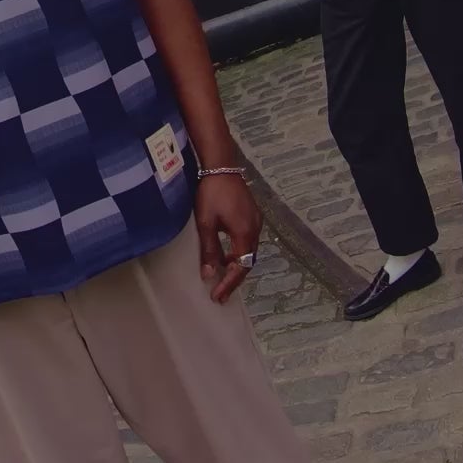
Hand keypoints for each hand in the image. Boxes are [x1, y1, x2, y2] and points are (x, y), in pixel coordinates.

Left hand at [195, 175, 262, 303]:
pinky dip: (238, 251)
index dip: (229, 284)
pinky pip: (247, 240)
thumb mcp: (206, 222)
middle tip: (220, 292)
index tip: (217, 296)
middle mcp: (255, 229)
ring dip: (237, 265)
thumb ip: (210, 250)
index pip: (240, 267)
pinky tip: (227, 253)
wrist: (221, 165)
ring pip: (249, 251)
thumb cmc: (211, 192)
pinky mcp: (252, 214)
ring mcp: (256, 221)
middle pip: (248, 261)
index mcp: (245, 233)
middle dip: (234, 278)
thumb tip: (209, 275)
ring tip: (222, 276)